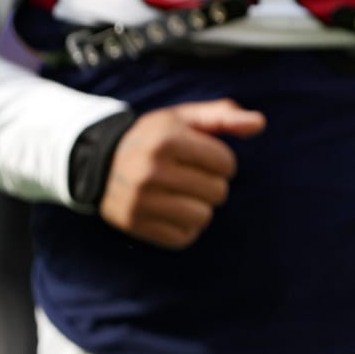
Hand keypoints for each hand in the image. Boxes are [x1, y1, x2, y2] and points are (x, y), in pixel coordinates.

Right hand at [99, 98, 265, 248]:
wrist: (95, 160)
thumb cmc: (153, 138)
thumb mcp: (184, 118)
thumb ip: (224, 116)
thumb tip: (259, 124)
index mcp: (167, 140)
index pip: (226, 163)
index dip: (222, 161)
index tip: (203, 157)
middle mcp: (151, 170)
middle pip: (217, 192)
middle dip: (212, 184)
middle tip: (191, 176)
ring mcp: (140, 200)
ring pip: (203, 217)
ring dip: (201, 207)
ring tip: (183, 194)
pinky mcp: (134, 223)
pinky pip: (183, 237)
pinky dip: (185, 227)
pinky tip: (172, 211)